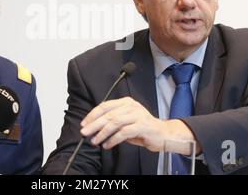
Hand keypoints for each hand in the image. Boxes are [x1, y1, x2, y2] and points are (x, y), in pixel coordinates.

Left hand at [80, 97, 200, 154]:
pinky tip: (107, 144)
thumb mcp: (126, 121)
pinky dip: (113, 139)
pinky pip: (123, 133)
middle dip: (94, 124)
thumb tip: (93, 126)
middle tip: (85, 132)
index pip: (105, 106)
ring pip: (115, 123)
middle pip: (108, 114)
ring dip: (102, 133)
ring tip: (95, 140)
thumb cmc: (142, 128)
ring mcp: (137, 115)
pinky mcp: (142, 126)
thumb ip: (112, 120)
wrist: (163, 134)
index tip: (84, 123)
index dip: (93, 115)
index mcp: (126, 102)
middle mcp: (131, 106)